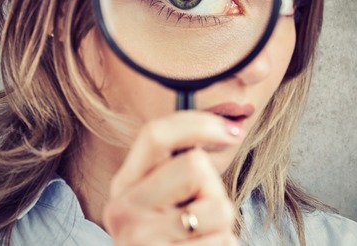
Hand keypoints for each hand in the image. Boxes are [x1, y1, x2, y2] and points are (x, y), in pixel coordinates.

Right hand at [103, 111, 244, 244]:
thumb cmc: (171, 243)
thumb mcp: (162, 203)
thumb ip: (179, 168)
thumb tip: (229, 126)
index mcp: (124, 186)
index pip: (155, 134)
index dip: (199, 123)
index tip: (232, 131)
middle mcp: (125, 212)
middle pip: (194, 166)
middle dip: (213, 188)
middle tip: (200, 212)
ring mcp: (143, 242)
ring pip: (219, 208)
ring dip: (223, 227)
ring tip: (202, 241)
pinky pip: (225, 243)